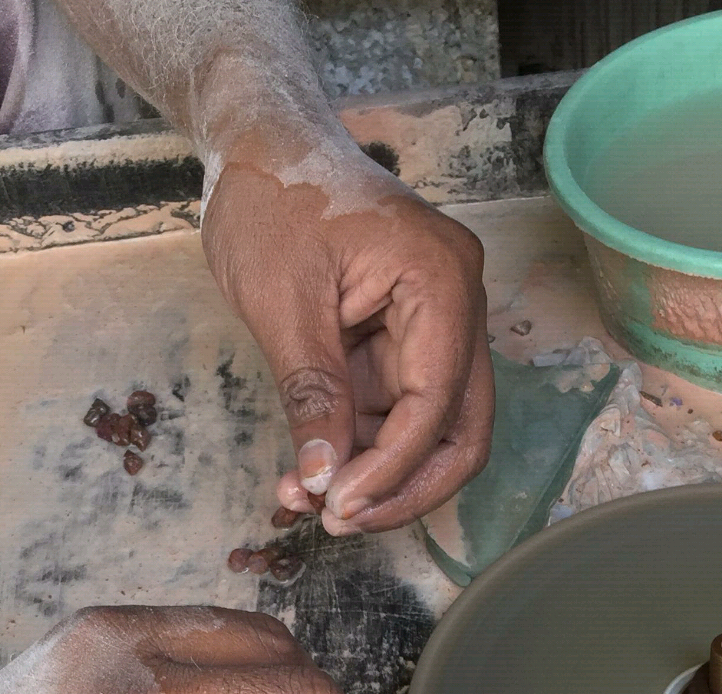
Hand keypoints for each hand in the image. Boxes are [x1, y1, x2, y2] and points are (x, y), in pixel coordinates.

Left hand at [202, 143, 494, 535]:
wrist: (261, 144)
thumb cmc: (271, 198)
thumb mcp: (282, 303)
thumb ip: (310, 393)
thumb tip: (322, 479)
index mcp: (442, 281)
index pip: (437, 404)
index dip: (391, 469)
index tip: (337, 506)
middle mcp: (456, 306)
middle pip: (460, 428)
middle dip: (403, 486)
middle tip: (341, 522)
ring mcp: (433, 324)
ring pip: (428, 429)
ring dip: (373, 473)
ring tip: (306, 500)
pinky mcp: (402, 339)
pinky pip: (393, 409)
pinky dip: (355, 445)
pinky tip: (309, 470)